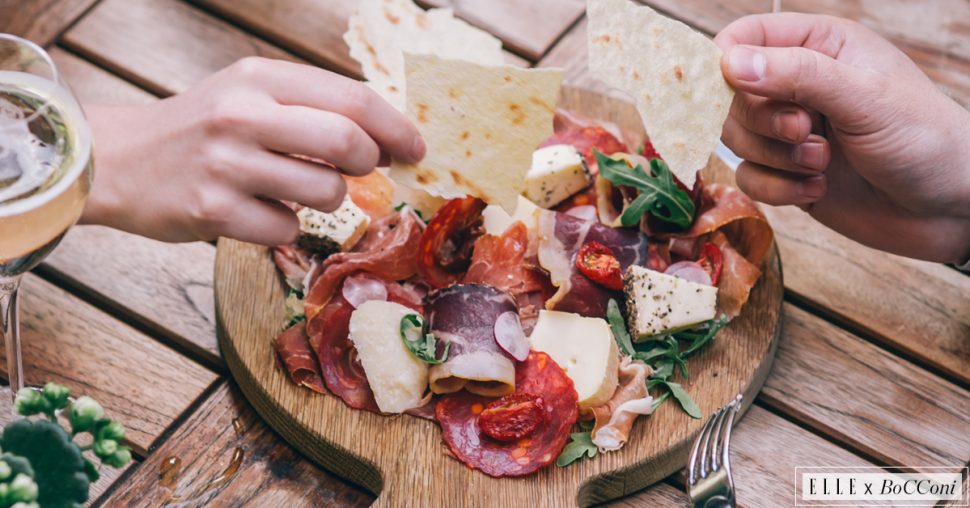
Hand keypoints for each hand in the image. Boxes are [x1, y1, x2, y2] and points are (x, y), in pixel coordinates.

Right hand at [80, 57, 424, 244]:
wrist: (123, 160)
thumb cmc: (204, 128)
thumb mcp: (251, 93)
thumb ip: (313, 106)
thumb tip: (387, 137)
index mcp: (261, 77)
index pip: (352, 98)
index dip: (395, 127)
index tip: (414, 149)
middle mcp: (243, 114)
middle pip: (347, 144)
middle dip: (369, 164)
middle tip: (363, 171)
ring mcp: (227, 163)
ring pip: (326, 192)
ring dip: (330, 199)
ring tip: (300, 189)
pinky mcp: (213, 211)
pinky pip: (288, 228)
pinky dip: (287, 225)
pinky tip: (261, 210)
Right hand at [715, 13, 969, 263]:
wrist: (950, 208)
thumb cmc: (924, 139)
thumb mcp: (864, 98)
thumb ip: (798, 75)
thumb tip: (730, 64)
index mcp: (819, 46)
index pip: (745, 38)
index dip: (727, 62)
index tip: (732, 88)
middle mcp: (799, 85)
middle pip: (732, 96)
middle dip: (763, 121)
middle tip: (805, 131)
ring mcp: (791, 132)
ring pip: (737, 139)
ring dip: (775, 157)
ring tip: (823, 161)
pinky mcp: (787, 174)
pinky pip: (750, 177)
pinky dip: (779, 188)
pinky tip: (819, 188)